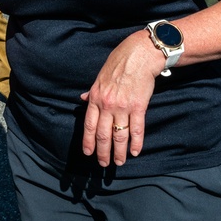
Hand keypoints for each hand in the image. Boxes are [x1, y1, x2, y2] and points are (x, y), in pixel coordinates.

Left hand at [80, 33, 160, 167]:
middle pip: (103, 134)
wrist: (138, 56)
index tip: (88, 153)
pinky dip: (136, 143)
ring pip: (119, 135)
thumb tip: (82, 99)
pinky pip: (137, 129)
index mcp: (95, 97)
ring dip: (119, 152)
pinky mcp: (139, 107)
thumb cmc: (118, 64)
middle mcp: (107, 104)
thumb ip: (91, 92)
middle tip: (104, 164)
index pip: (89, 125)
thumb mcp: (99, 77)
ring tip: (119, 162)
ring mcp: (123, 107)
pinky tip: (135, 152)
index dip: (88, 141)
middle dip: (103, 152)